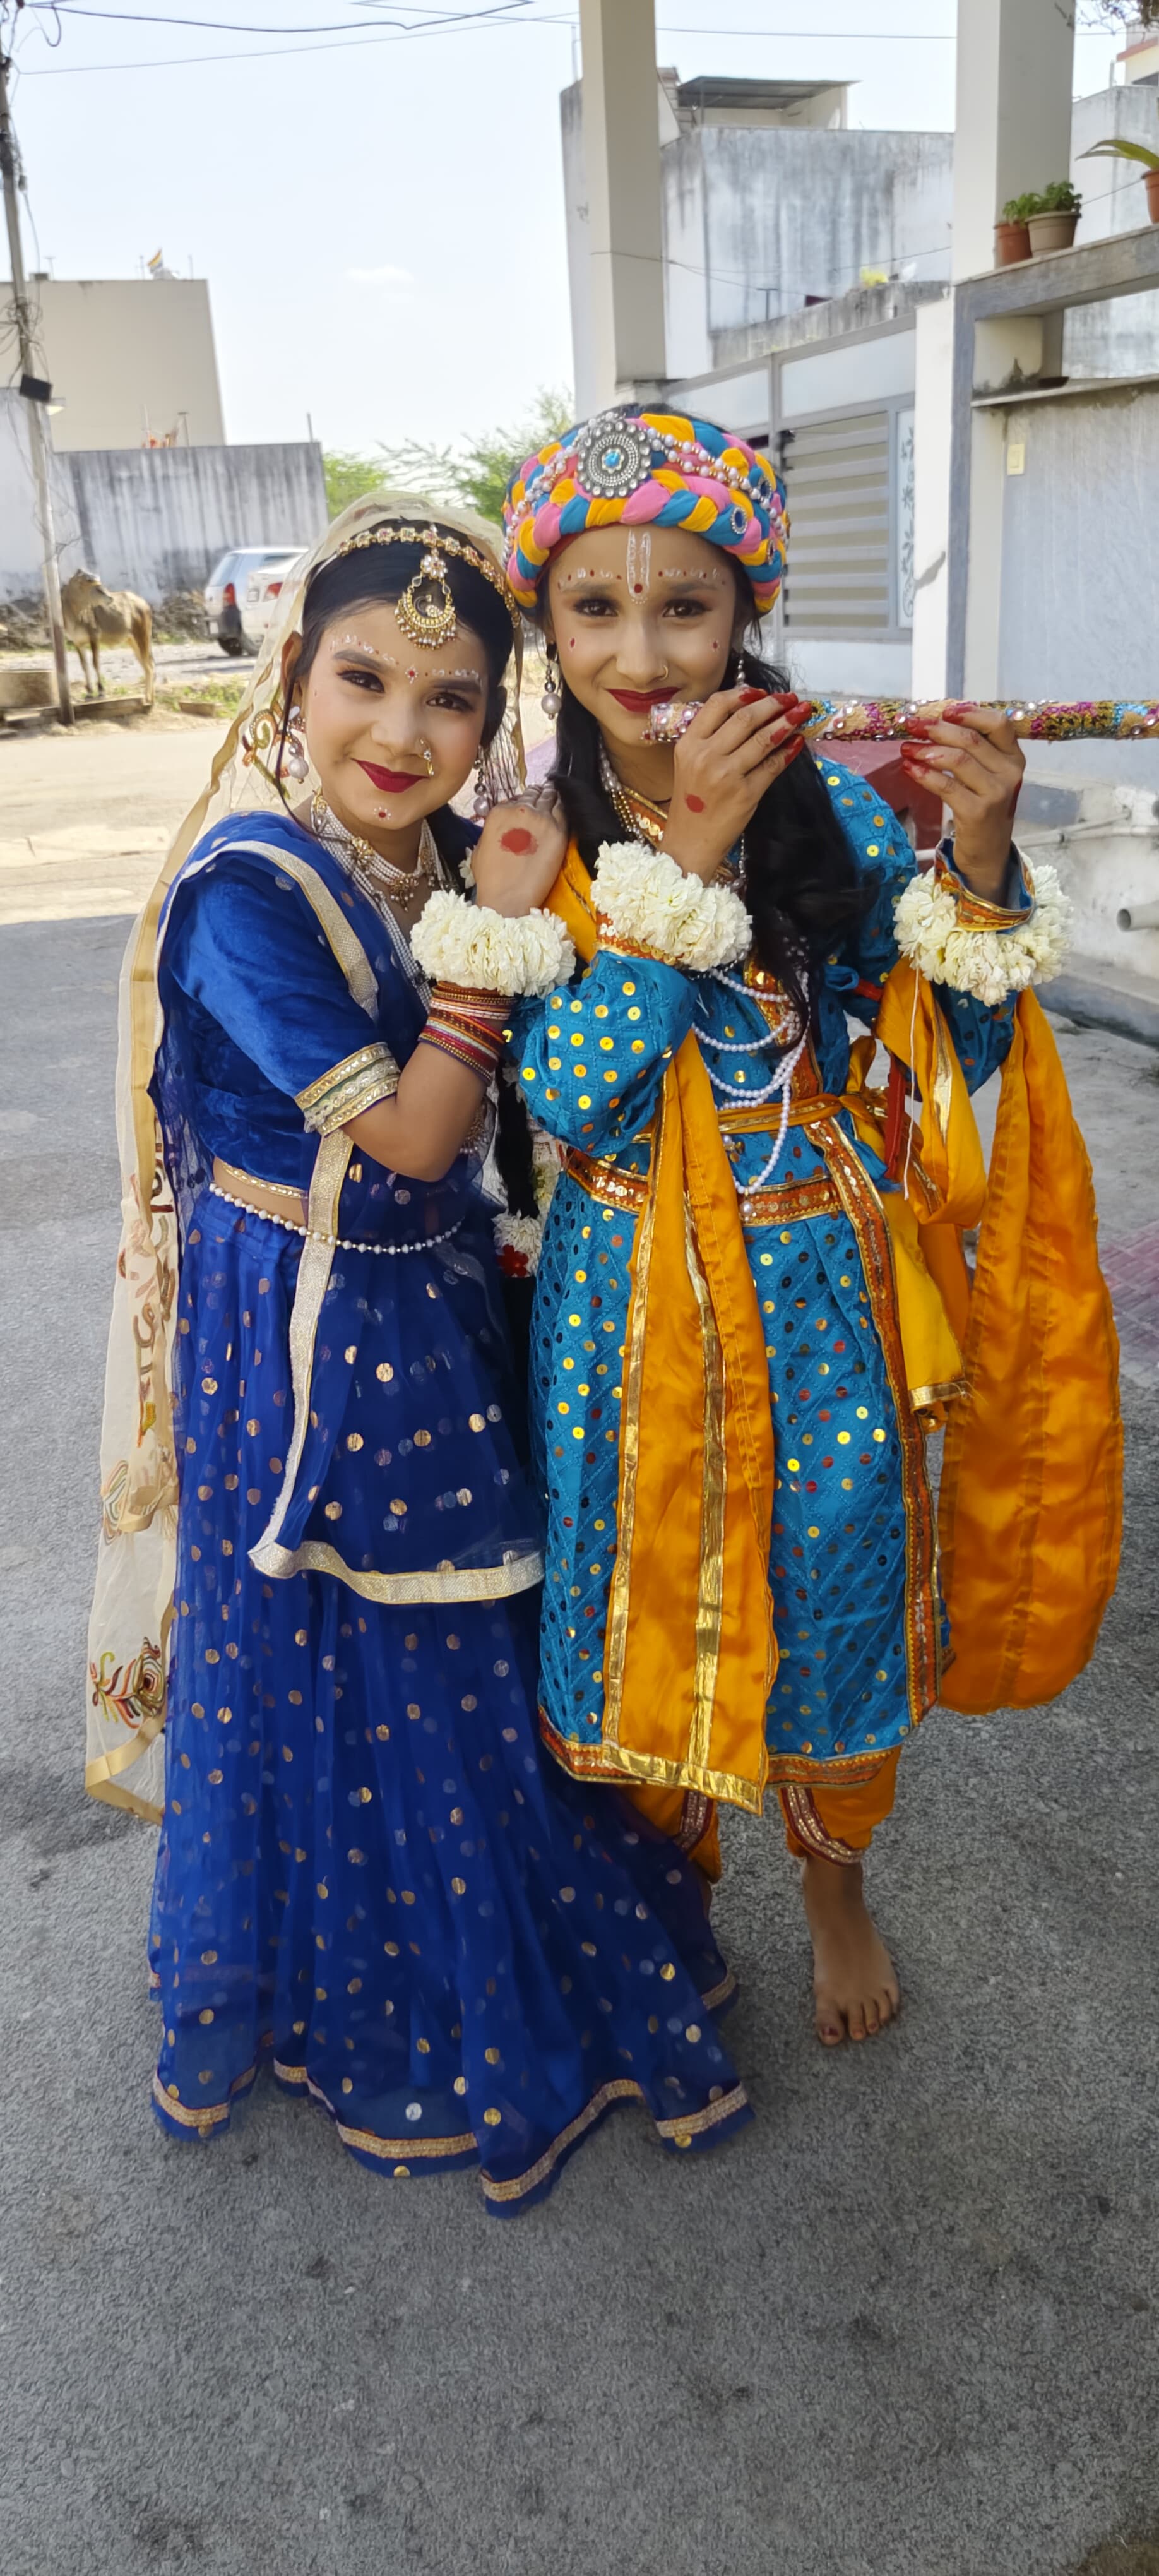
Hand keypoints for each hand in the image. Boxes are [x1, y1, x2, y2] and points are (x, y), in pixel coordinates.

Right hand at [471, 785, 567, 916]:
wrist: (507, 898)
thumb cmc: (491, 880)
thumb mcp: (481, 847)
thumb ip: (494, 828)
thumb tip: (505, 826)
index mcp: (499, 812)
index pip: (515, 798)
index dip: (523, 802)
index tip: (528, 805)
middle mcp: (520, 810)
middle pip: (533, 795)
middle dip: (538, 795)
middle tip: (543, 795)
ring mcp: (541, 819)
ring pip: (550, 797)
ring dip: (551, 796)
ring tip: (554, 797)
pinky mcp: (558, 831)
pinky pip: (563, 811)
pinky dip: (562, 808)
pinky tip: (562, 808)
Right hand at [659, 687, 811, 882]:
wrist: (690, 843)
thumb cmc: (692, 803)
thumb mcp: (689, 764)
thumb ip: (710, 739)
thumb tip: (749, 713)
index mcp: (689, 744)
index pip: (718, 705)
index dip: (744, 694)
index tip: (762, 691)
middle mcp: (706, 756)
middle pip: (745, 718)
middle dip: (774, 704)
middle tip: (791, 698)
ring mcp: (726, 775)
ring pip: (763, 739)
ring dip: (787, 722)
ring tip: (802, 713)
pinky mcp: (745, 794)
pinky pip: (772, 766)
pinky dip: (789, 751)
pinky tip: (798, 743)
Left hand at [899, 705, 1024, 902]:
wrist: (988, 850)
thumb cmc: (982, 805)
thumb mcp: (986, 774)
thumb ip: (972, 749)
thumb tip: (936, 721)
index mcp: (1014, 757)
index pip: (998, 724)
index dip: (971, 713)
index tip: (944, 711)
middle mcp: (1010, 772)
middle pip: (971, 740)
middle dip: (937, 729)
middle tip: (912, 725)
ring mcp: (996, 793)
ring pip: (957, 760)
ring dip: (926, 751)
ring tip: (906, 748)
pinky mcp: (978, 812)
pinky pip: (946, 786)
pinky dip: (924, 775)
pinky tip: (909, 769)